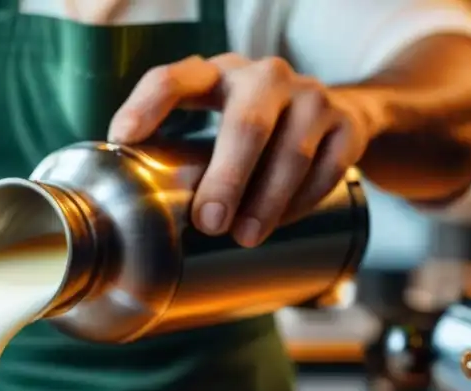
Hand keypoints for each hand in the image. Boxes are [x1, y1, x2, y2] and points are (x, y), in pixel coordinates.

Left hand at [108, 54, 372, 247]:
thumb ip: (176, 154)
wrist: (337, 114)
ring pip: (292, 150)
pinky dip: (301, 201)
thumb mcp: (212, 125)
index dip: (148, 104)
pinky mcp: (346, 124)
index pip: (175, 78)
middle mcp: (265, 77)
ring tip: (244, 236)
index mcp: (216, 75)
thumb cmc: (250, 129)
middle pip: (247, 123)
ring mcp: (311, 97)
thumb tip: (131, 214)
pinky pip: (327, 168)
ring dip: (266, 200)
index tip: (123, 137)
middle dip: (227, 177)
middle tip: (210, 222)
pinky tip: (278, 223)